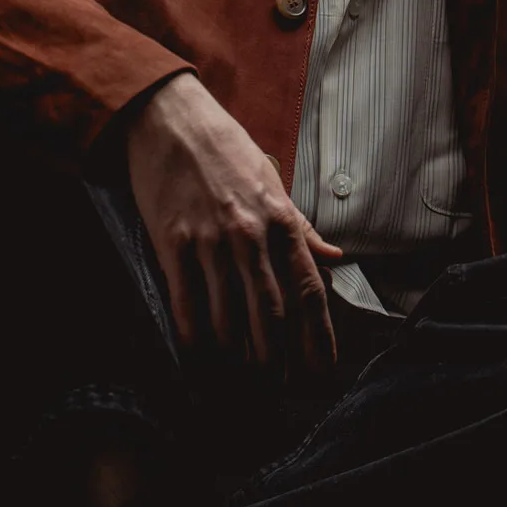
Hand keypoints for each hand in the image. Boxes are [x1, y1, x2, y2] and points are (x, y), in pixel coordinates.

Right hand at [126, 71, 342, 373]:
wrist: (170, 119)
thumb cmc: (224, 149)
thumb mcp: (272, 180)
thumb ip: (302, 226)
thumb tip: (336, 257)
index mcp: (281, 219)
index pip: (308, 290)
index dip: (318, 337)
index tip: (322, 369)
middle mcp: (250, 235)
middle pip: (271, 314)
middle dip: (277, 359)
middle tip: (278, 387)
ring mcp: (210, 241)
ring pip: (228, 317)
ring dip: (237, 357)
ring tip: (242, 381)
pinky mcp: (173, 243)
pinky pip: (186, 303)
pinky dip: (194, 337)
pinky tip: (200, 355)